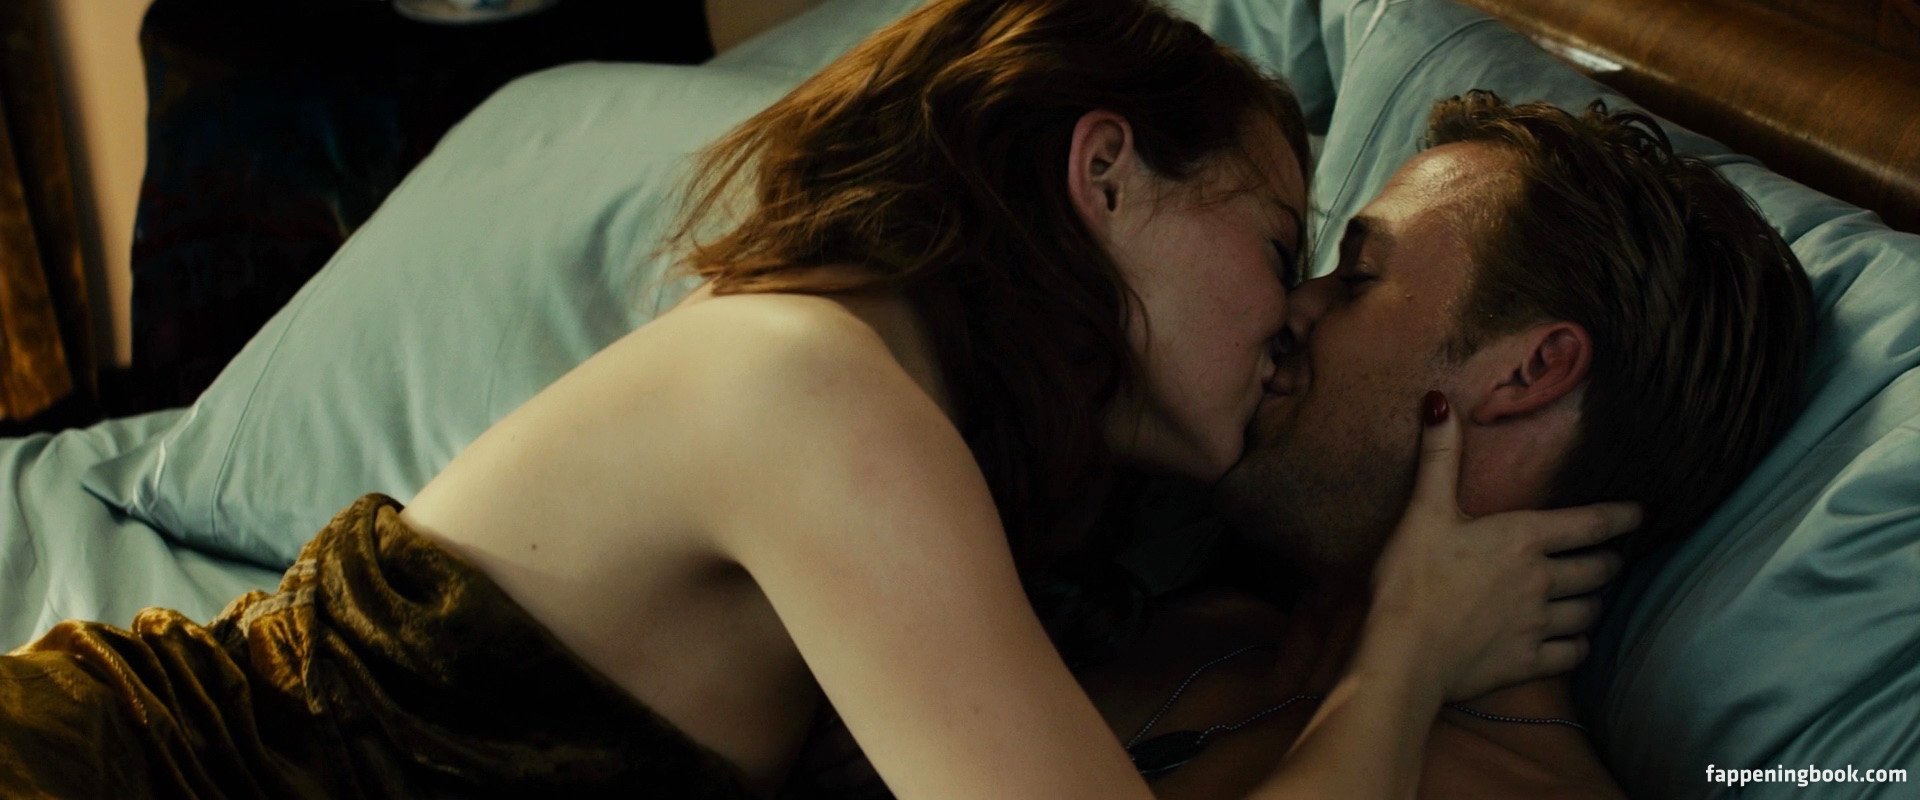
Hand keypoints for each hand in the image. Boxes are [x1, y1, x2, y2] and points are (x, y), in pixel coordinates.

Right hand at [1360, 391, 1640, 701]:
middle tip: (1611, 558)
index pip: (1589, 524)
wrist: (1403, 653)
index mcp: (1523, 538)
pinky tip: (1573, 642)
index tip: (1643, 513)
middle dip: (1609, 562)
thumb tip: (1438, 401)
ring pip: (1589, 612)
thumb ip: (1439, 458)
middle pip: (1598, 570)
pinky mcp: (1528, 661)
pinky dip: (1578, 646)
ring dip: (1594, 602)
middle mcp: (1542, 580)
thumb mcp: (1423, 512)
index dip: (1621, 517)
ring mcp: (1539, 624)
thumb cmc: (1411, 579)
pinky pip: (1573, 654)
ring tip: (1591, 597)